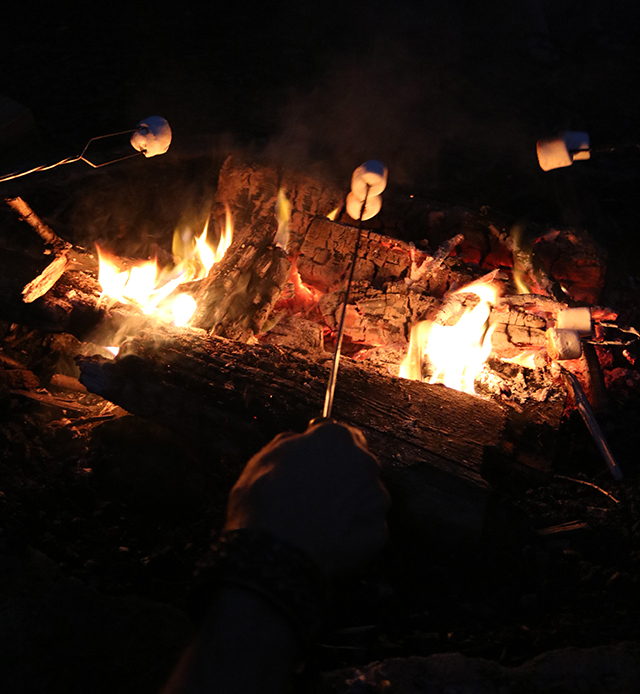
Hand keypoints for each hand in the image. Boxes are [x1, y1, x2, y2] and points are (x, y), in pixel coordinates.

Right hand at [225, 421, 389, 576]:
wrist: (276, 553)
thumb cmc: (266, 502)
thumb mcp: (264, 458)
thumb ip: (289, 443)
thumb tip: (297, 441)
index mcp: (336, 438)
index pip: (337, 431)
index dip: (322, 445)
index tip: (314, 455)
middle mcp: (363, 462)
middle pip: (356, 462)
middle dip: (340, 474)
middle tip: (315, 491)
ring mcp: (375, 497)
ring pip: (366, 494)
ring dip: (350, 502)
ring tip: (322, 518)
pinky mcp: (378, 530)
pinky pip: (368, 525)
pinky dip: (355, 530)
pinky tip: (332, 537)